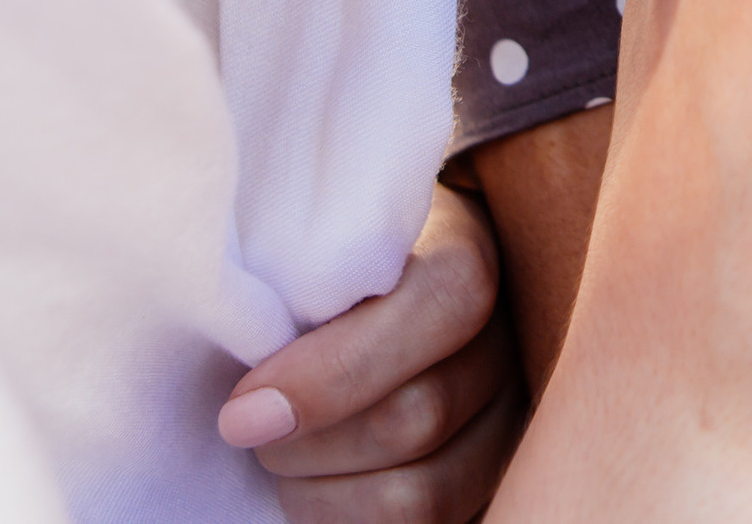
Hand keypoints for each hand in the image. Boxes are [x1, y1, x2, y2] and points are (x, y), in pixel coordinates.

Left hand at [219, 185, 522, 521]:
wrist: (344, 301)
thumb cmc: (305, 273)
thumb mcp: (297, 254)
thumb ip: (288, 293)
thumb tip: (251, 416)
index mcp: (461, 255)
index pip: (444, 303)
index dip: (335, 371)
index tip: (242, 411)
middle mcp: (508, 338)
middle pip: (418, 417)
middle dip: (310, 442)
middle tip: (248, 429)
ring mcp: (510, 418)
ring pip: (424, 493)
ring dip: (324, 495)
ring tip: (285, 462)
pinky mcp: (489, 481)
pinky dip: (350, 521)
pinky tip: (320, 488)